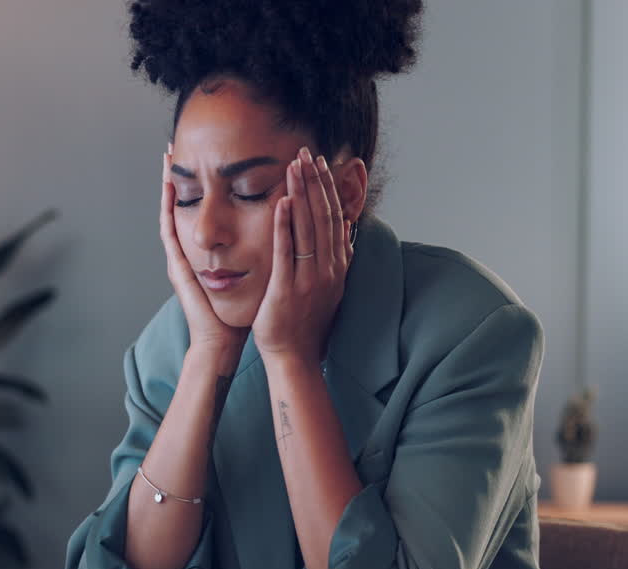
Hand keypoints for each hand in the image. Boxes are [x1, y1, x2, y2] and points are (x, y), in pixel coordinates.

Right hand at [159, 146, 248, 360]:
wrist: (223, 340)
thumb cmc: (241, 311)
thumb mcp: (251, 272)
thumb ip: (257, 251)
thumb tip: (280, 228)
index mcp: (207, 251)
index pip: (203, 210)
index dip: (201, 186)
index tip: (203, 158)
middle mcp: (190, 251)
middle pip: (182, 207)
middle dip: (178, 177)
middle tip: (173, 148)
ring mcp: (179, 258)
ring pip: (171, 213)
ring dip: (167, 186)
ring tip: (166, 158)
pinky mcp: (177, 269)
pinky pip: (169, 233)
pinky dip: (168, 210)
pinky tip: (169, 189)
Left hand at [253, 147, 353, 365]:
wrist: (294, 356)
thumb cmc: (305, 322)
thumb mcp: (328, 286)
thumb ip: (336, 257)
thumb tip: (345, 229)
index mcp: (337, 266)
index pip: (334, 217)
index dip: (328, 188)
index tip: (320, 163)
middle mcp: (328, 269)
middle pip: (323, 216)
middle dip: (314, 182)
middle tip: (306, 152)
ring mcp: (309, 279)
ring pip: (308, 228)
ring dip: (301, 194)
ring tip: (295, 166)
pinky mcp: (288, 289)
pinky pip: (287, 251)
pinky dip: (285, 225)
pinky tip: (282, 201)